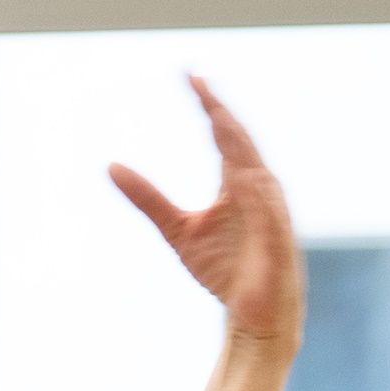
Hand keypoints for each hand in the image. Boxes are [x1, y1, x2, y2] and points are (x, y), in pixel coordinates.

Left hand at [111, 76, 304, 357]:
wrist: (252, 315)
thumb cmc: (223, 269)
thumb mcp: (177, 229)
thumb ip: (148, 198)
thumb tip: (111, 166)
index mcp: (238, 181)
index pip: (223, 134)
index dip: (208, 104)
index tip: (189, 76)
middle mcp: (259, 189)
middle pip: (240, 141)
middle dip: (220, 112)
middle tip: (199, 82)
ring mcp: (272, 213)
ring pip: (256, 170)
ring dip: (238, 144)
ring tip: (217, 117)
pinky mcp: (278, 242)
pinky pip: (269, 214)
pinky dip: (258, 196)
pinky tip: (244, 179)